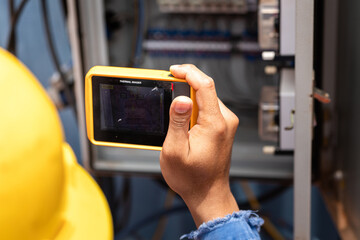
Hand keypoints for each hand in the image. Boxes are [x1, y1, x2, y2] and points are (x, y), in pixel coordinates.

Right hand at [160, 64, 238, 226]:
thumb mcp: (175, 151)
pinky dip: (194, 107)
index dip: (188, 72)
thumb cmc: (192, 177)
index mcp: (215, 123)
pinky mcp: (222, 127)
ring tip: (172, 107)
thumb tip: (181, 98)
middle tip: (166, 89)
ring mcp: (226, 123)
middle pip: (205, 89)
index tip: (173, 70)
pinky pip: (208, 108)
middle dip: (184, 84)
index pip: (205, 85)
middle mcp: (225, 120)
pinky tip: (183, 117)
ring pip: (205, 98)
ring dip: (188, 96)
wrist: (208, 193)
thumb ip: (177, 122)